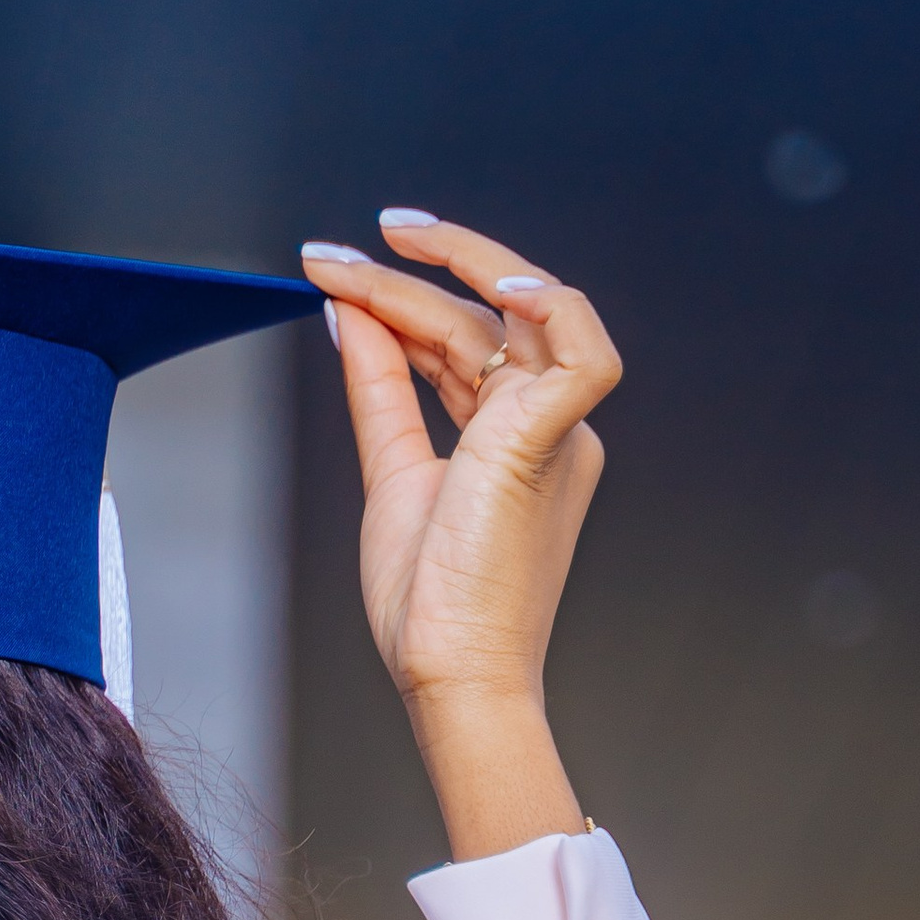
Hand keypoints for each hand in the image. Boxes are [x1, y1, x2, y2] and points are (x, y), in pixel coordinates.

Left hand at [300, 215, 621, 858]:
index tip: (337, 274)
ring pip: (519, 313)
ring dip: (446, 271)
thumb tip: (349, 316)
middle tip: (341, 247)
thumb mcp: (392, 473)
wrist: (449, 673)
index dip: (403, 300)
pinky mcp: (557, 440)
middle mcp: (547, 423)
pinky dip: (544, 303)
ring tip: (368, 255)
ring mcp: (559, 429)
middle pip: (487, 317)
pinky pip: (581, 348)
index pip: (465, 340)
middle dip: (415, 270)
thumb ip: (379, 389)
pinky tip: (486, 280)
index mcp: (515, 436)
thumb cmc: (430, 605)